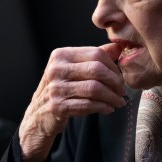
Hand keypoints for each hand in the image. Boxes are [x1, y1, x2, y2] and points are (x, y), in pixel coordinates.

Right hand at [18, 43, 125, 161]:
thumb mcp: (74, 68)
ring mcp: (55, 88)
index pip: (96, 54)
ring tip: (119, 102)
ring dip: (112, 97)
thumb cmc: (62, 88)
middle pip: (96, 69)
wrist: (39, 114)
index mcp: (61, 55)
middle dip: (115, 81)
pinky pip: (87, 105)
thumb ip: (95, 57)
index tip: (120, 77)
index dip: (113, 66)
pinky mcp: (58, 107)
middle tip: (122, 91)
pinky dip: (102, 107)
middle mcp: (56, 69)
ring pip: (94, 89)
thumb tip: (118, 47)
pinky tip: (108, 109)